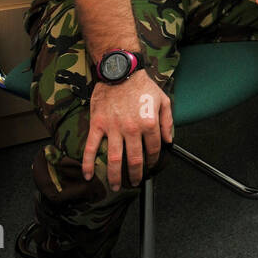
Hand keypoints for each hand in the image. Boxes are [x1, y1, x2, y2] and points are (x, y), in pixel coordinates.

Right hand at [82, 71, 173, 190]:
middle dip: (135, 175)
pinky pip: (91, 147)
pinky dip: (88, 163)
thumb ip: (167, 122)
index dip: (153, 160)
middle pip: (134, 159)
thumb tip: (169, 141)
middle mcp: (132, 129)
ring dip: (114, 176)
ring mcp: (113, 128)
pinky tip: (88, 175)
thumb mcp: (163, 100)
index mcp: (149, 123)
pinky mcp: (98, 125)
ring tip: (115, 186)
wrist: (120, 72)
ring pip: (114, 158)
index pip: (153, 149)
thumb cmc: (142, 86)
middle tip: (134, 183)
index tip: (151, 166)